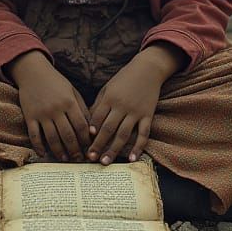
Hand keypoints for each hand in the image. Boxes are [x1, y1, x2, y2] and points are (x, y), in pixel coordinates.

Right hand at [9, 51, 90, 161]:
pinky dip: (38, 146)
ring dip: (59, 151)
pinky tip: (43, 154)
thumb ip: (82, 108)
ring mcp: (42, 113)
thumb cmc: (56, 82)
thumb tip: (90, 128)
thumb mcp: (72, 91)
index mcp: (69, 102)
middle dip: (75, 150)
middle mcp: (56, 109)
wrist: (33, 72)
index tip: (89, 148)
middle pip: (67, 135)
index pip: (81, 126)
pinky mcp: (29, 116)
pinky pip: (34, 135)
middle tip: (78, 159)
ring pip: (52, 138)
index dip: (86, 140)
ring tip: (65, 159)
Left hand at [87, 44, 183, 164]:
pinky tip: (131, 158)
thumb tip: (89, 123)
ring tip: (105, 162)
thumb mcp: (108, 87)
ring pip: (123, 134)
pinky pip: (143, 134)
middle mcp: (122, 106)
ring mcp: (136, 111)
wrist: (148, 68)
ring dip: (113, 149)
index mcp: (110, 98)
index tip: (83, 143)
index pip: (97, 118)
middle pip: (108, 128)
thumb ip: (99, 103)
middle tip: (90, 158)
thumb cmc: (125, 78)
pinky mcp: (148, 115)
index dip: (90, 131)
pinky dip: (138, 147)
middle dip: (98, 144)